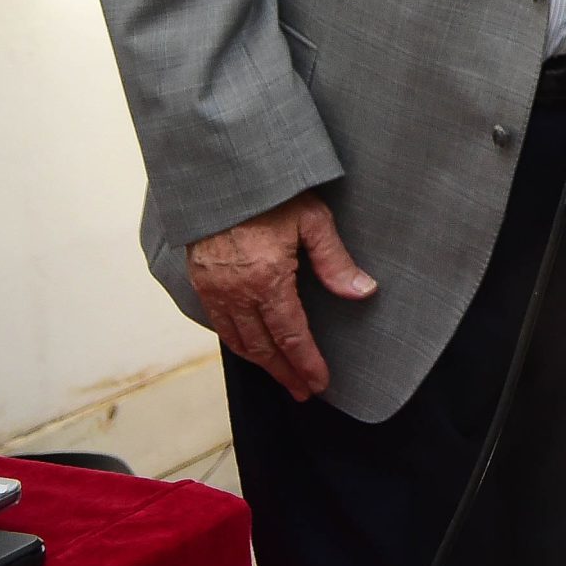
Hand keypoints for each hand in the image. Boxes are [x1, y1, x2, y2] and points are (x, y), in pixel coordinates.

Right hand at [186, 191, 376, 401]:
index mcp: (267, 280)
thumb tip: (364, 292)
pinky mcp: (201, 282)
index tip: (320, 383)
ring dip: (262, 363)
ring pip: (238, 340)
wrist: (221, 174)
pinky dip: (238, 343)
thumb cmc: (272, 193)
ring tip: (282, 377)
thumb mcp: (312, 221)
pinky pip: (220, 324)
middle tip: (303, 392)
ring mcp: (214, 289)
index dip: (306, 363)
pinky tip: (251, 348)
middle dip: (285, 373)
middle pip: (263, 347)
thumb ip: (336, 261)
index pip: (291, 335)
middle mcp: (236, 292)